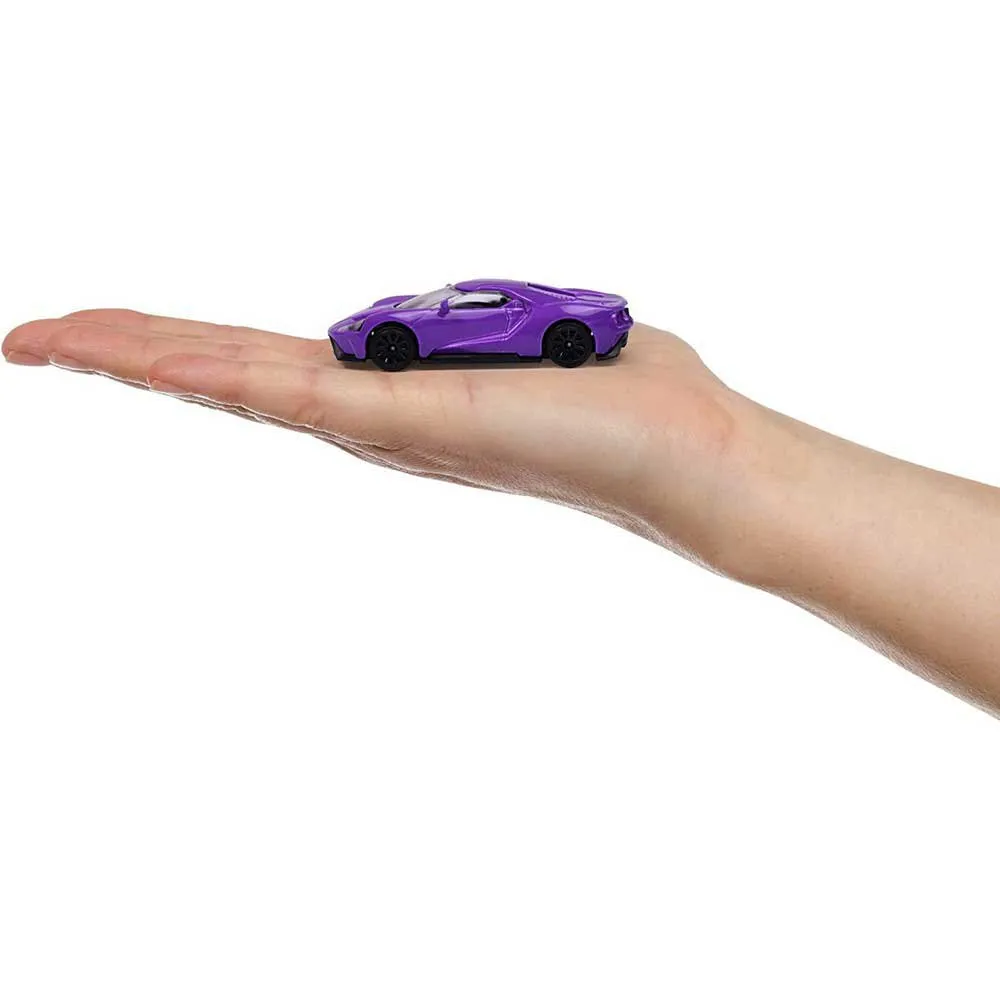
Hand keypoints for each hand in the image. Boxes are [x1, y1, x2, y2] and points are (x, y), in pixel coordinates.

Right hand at [3, 310, 752, 572]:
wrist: (687, 453)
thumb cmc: (623, 396)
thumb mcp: (527, 339)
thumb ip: (461, 332)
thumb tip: (422, 326)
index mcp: (400, 398)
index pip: (274, 365)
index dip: (193, 348)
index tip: (127, 335)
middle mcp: (375, 423)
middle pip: (232, 376)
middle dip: (134, 353)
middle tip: (41, 336)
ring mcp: (381, 428)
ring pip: (234, 383)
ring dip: (139, 357)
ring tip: (50, 338)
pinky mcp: (404, 423)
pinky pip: (282, 391)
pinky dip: (199, 370)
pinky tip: (129, 354)